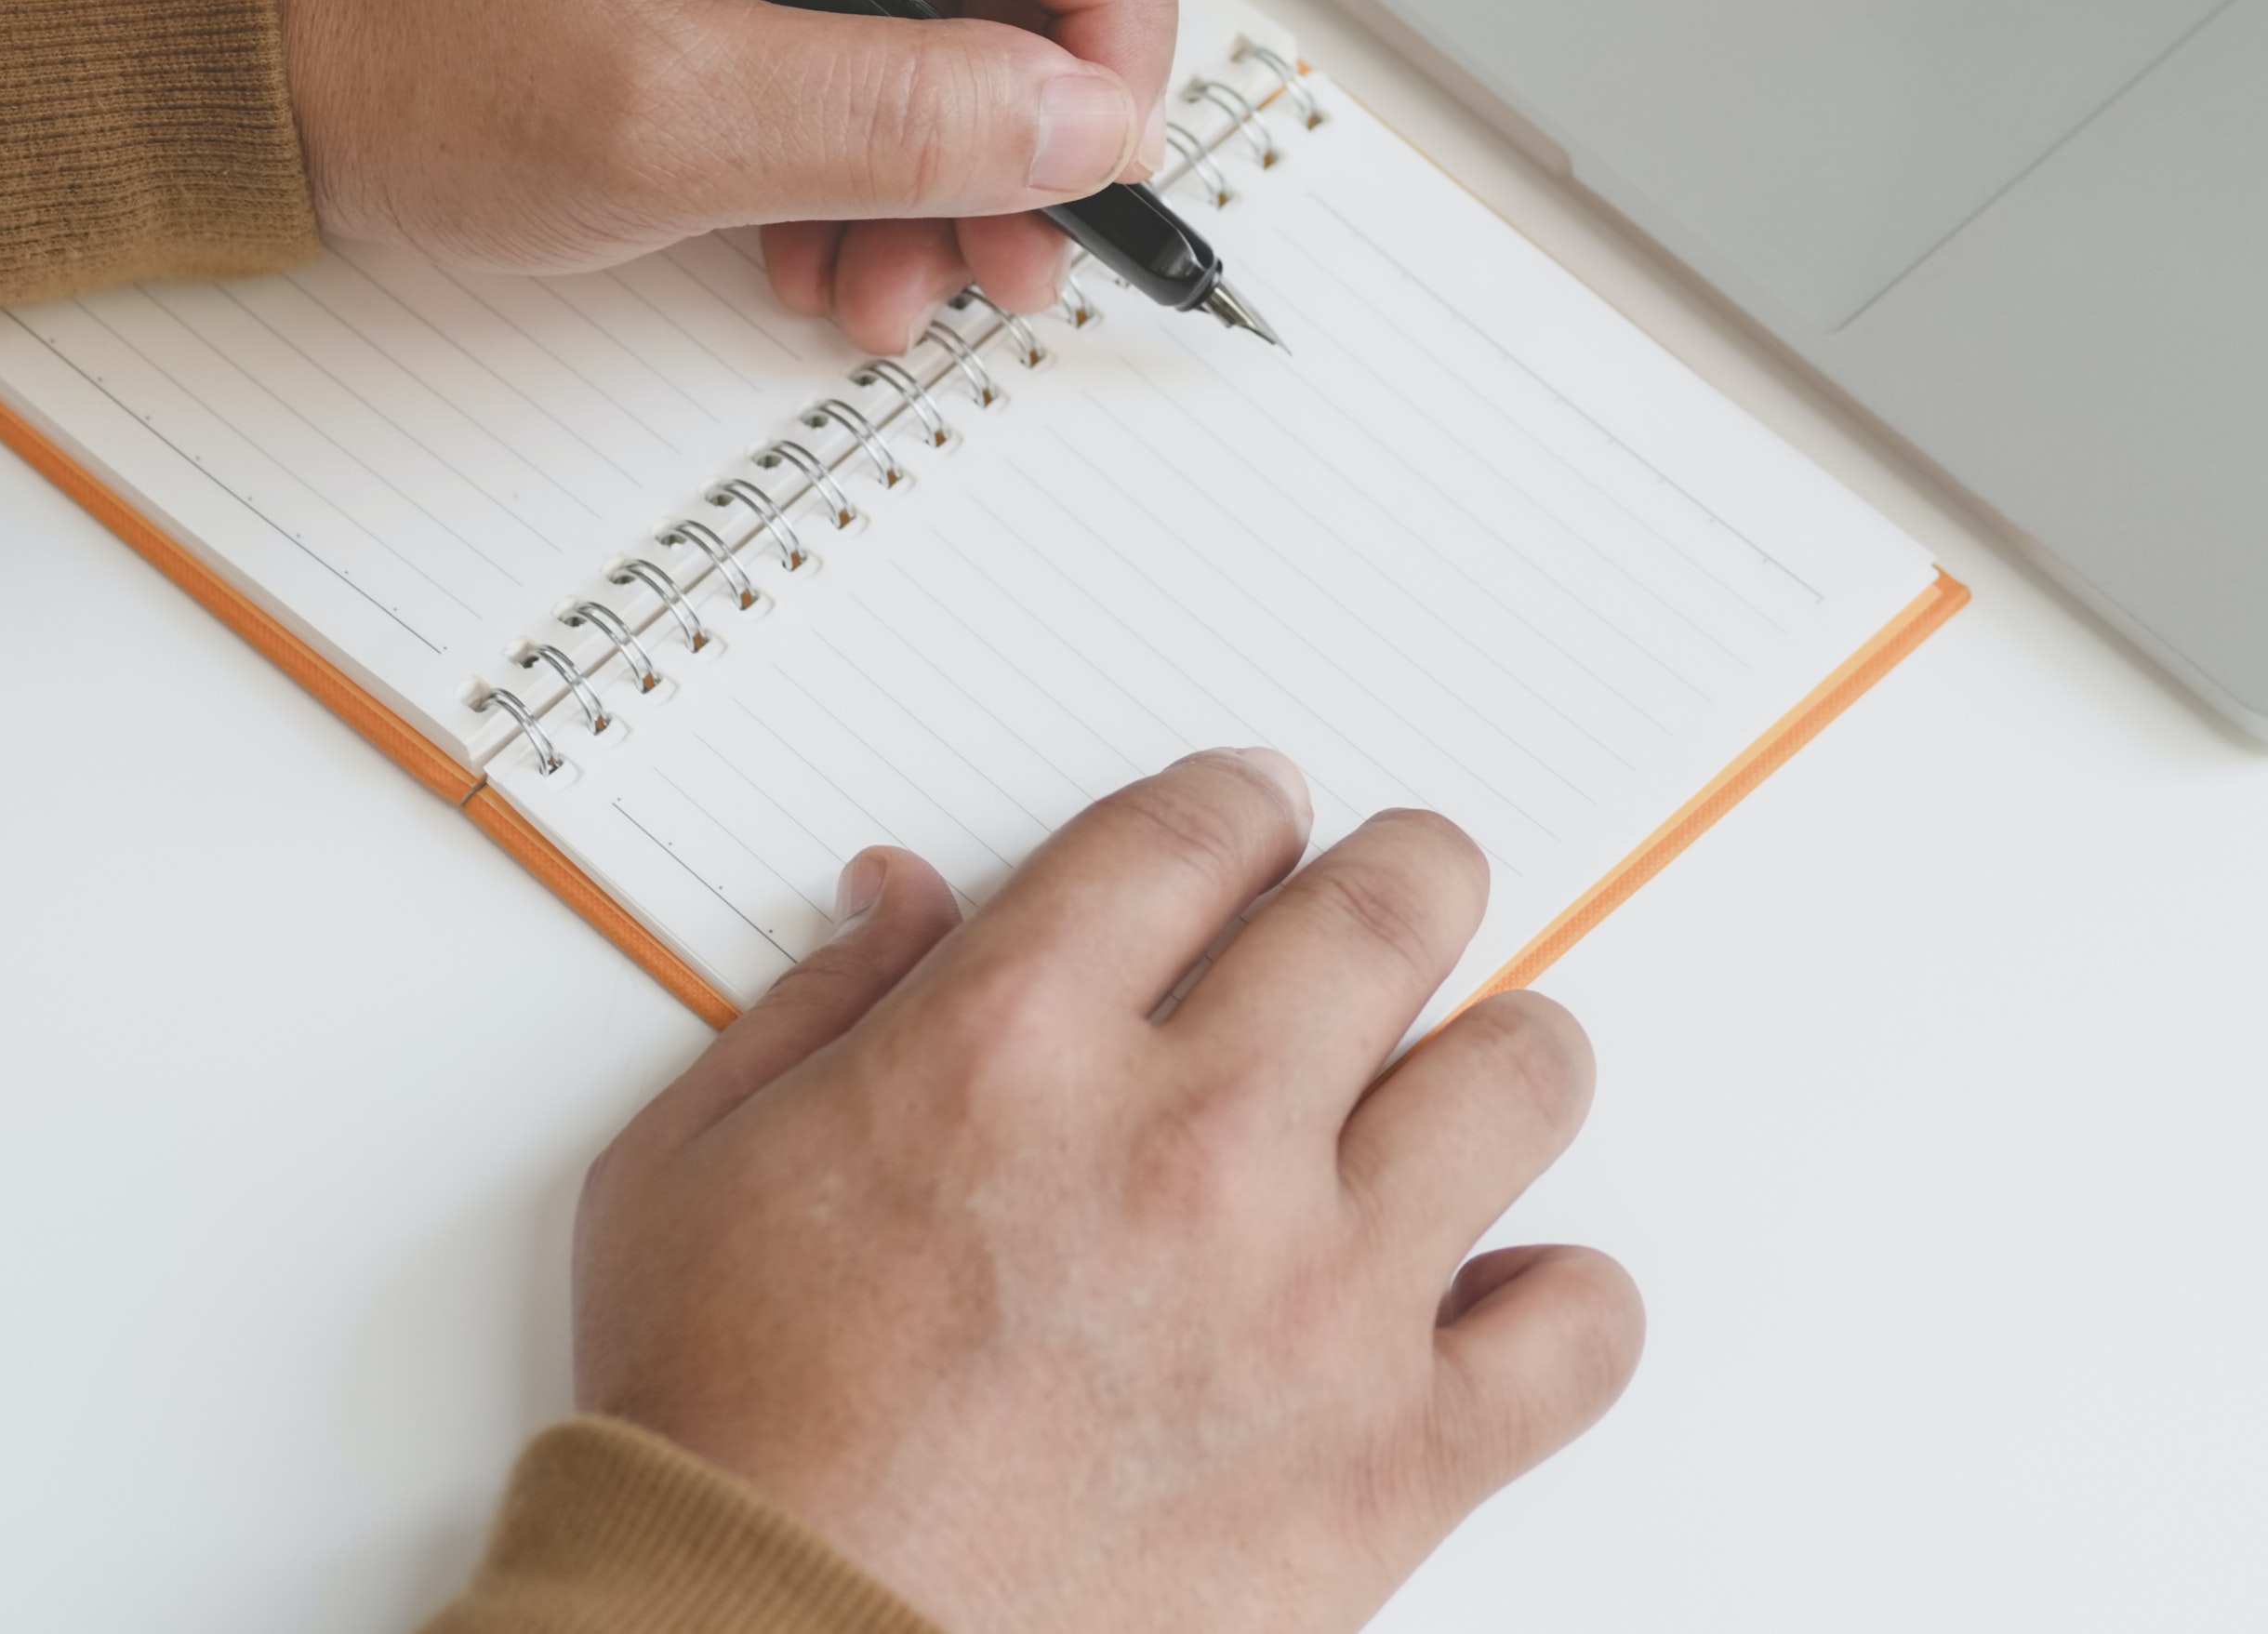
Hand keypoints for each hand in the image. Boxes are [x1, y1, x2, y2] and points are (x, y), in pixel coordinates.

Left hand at [255, 0, 1177, 349]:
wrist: (224, 54)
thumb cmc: (380, 40)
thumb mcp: (660, 112)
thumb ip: (893, 118)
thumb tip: (1081, 124)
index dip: (1110, 10)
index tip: (1104, 152)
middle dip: (1017, 115)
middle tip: (1007, 256)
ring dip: (942, 157)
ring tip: (897, 278)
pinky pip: (861, 17)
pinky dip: (866, 142)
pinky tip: (830, 242)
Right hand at [571, 755, 1644, 1633]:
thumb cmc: (722, 1441)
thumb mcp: (690, 1169)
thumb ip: (816, 1008)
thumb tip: (906, 898)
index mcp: (1012, 1043)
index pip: (1198, 830)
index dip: (1239, 808)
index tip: (1255, 827)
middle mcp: (1188, 1141)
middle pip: (1389, 910)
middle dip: (1398, 880)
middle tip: (1388, 908)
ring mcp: (1313, 1300)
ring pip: (1521, 1077)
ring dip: (1493, 1060)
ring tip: (1455, 1088)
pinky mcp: (1390, 1459)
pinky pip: (1577, 1330)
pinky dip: (1561, 1303)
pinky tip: (1495, 1298)